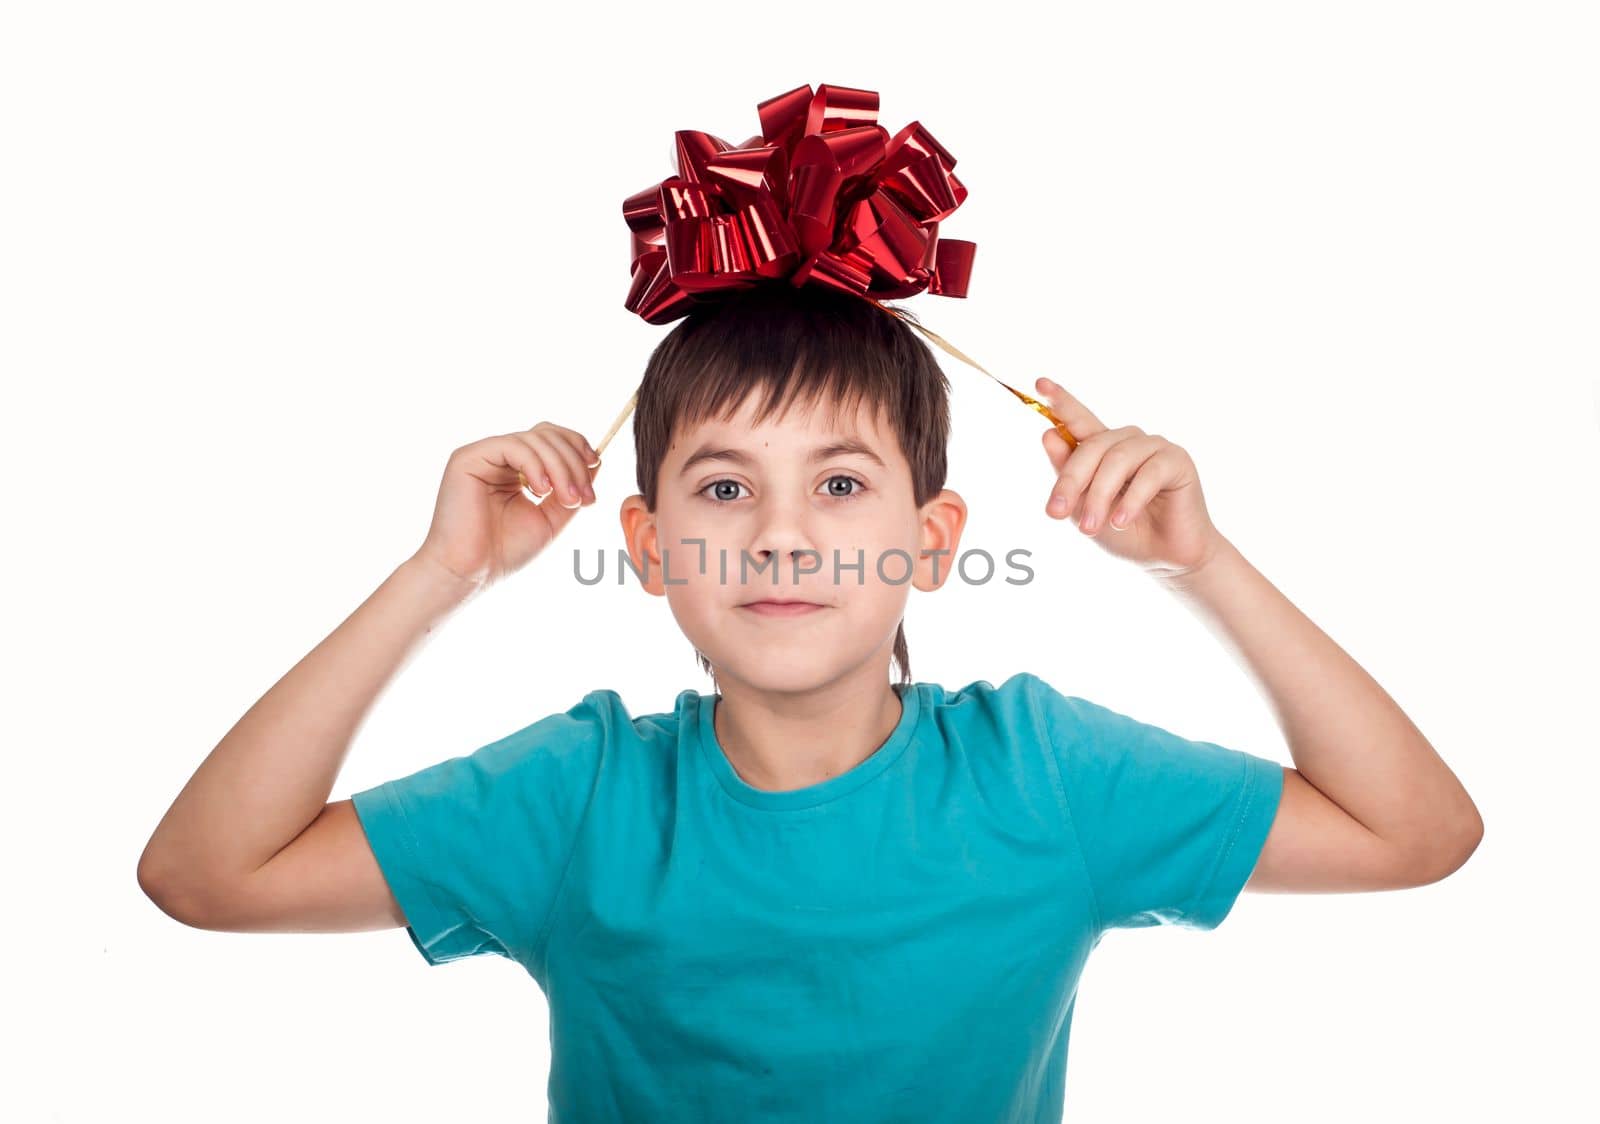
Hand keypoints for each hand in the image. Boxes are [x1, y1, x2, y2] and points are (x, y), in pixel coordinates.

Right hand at [411, 423, 602, 594]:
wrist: (471, 573)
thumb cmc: (504, 551)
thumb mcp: (551, 518)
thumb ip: (570, 489)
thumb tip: (596, 462)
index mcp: (517, 469)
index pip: (552, 440)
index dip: (578, 451)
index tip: (593, 480)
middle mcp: (499, 457)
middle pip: (547, 434)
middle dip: (574, 462)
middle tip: (583, 498)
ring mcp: (483, 455)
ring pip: (534, 439)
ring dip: (561, 468)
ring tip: (567, 500)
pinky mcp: (468, 458)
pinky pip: (513, 446)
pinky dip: (535, 465)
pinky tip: (541, 491)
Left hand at [1035, 378, 1223, 578]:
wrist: (1164, 558)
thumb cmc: (1125, 533)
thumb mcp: (1086, 509)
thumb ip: (1068, 475)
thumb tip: (1049, 435)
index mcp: (1103, 449)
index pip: (1079, 420)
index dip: (1061, 401)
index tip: (1039, 383)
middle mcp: (1127, 441)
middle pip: (1091, 447)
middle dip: (1070, 480)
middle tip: (1056, 513)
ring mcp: (1153, 447)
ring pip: (1117, 460)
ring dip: (1099, 496)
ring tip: (1090, 528)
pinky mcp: (1177, 460)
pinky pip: (1149, 473)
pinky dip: (1131, 500)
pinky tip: (1121, 521)